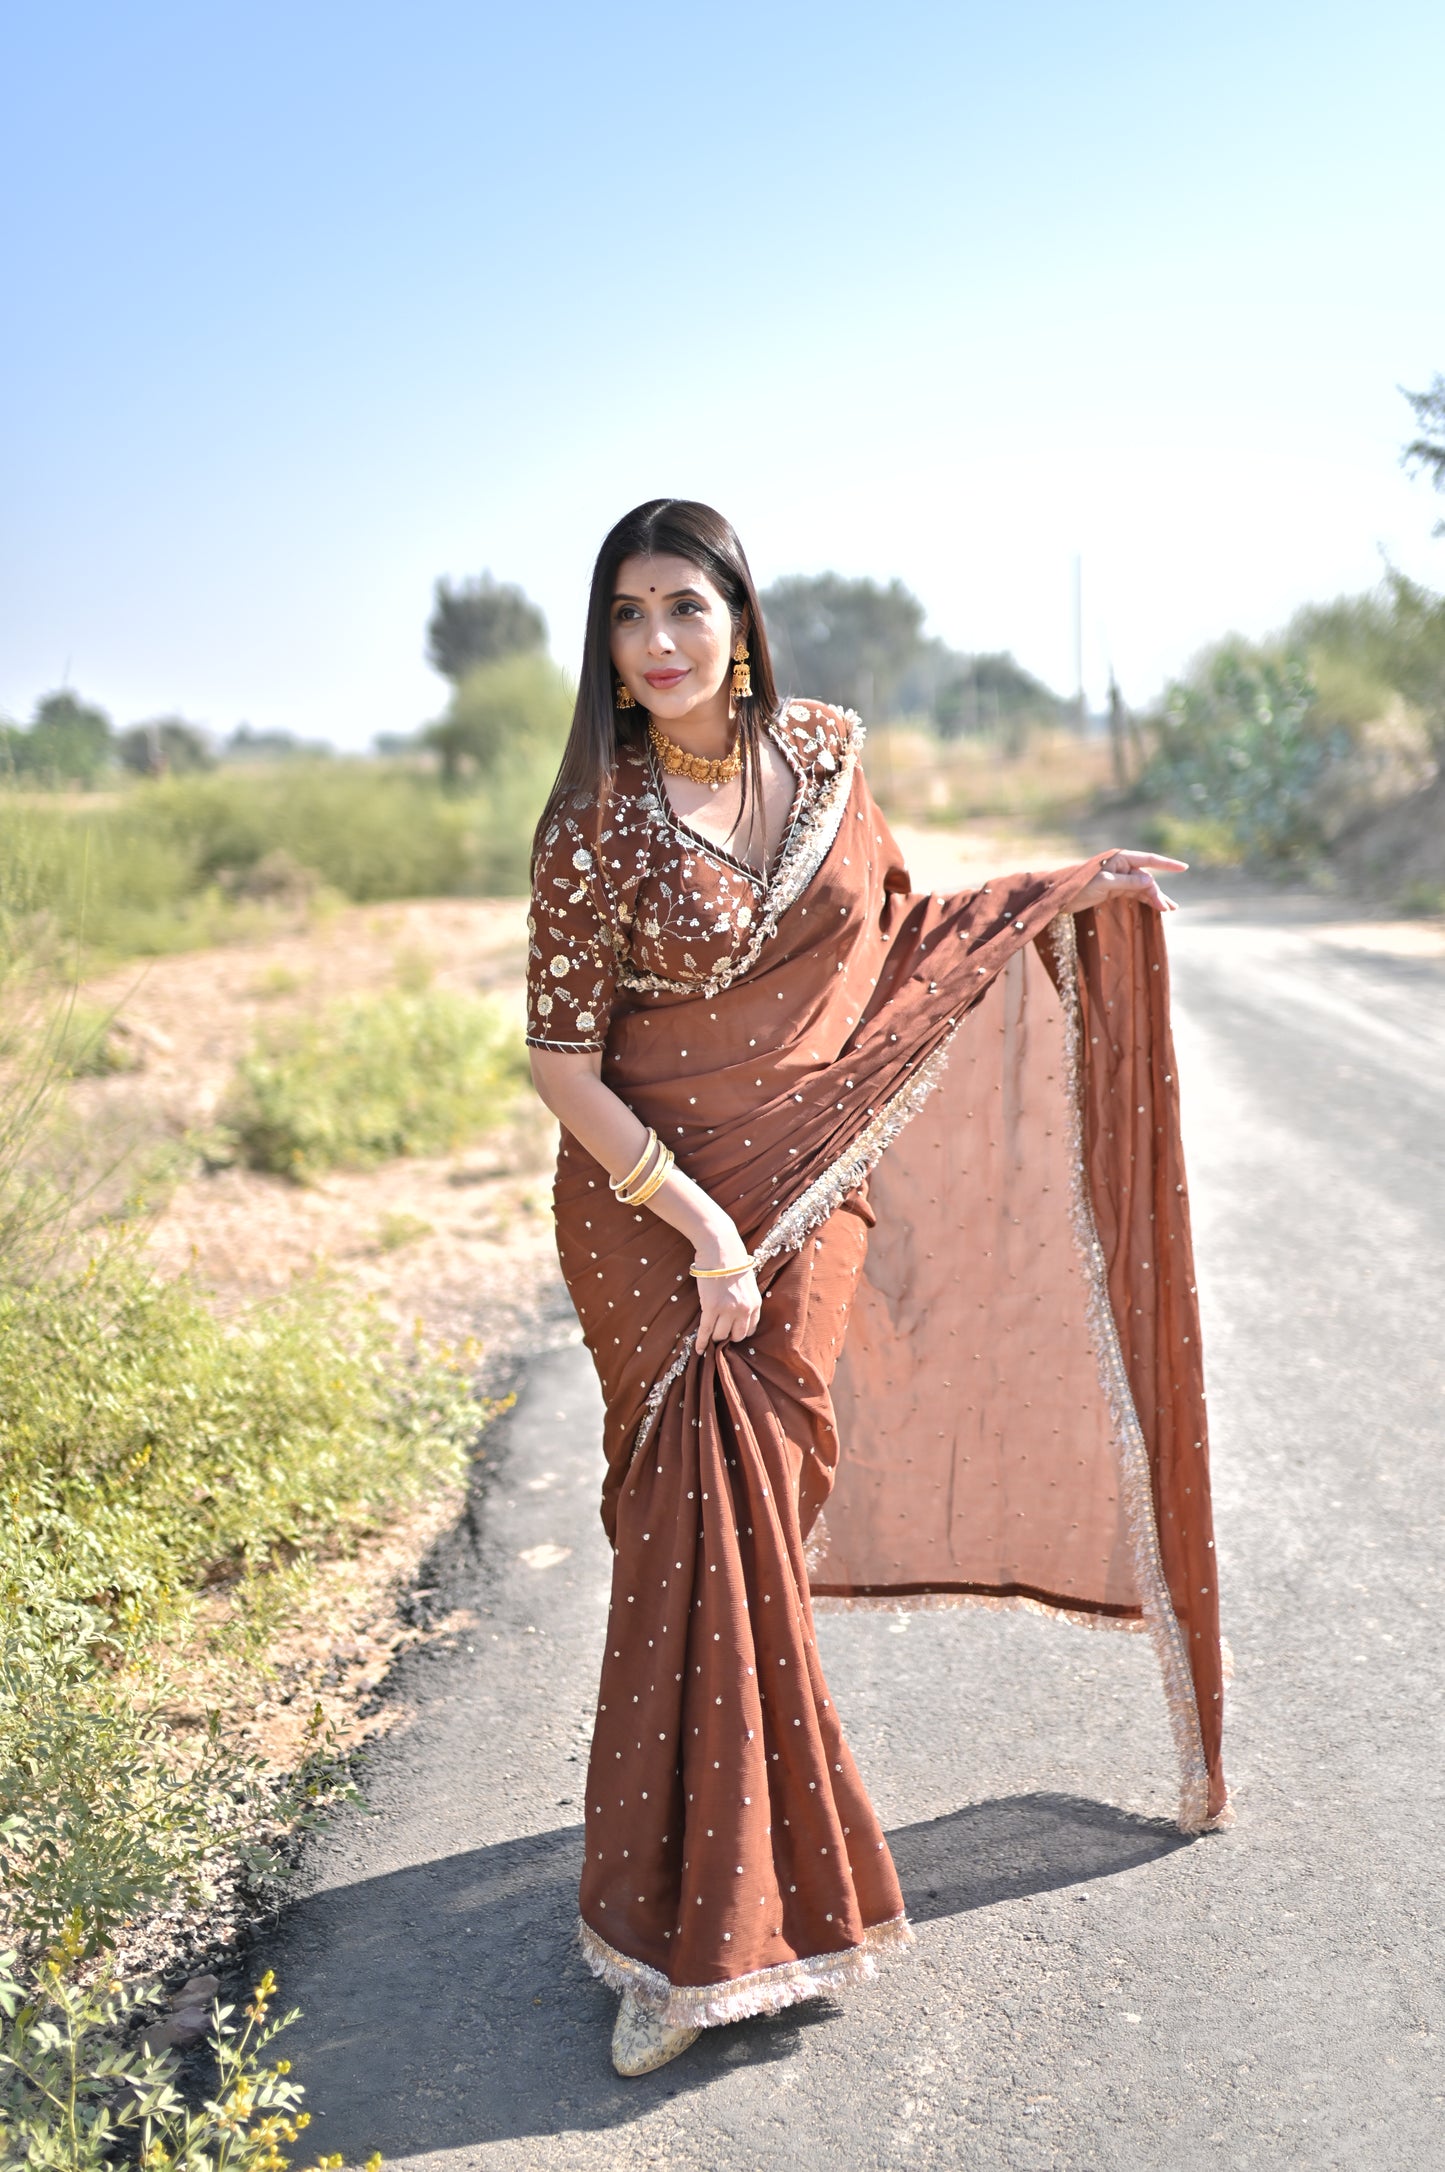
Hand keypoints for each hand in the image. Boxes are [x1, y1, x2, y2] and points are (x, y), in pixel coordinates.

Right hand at [692, 1225, 762, 1354]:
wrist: (720, 1247)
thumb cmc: (732, 1260)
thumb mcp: (747, 1282)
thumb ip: (745, 1298)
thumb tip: (737, 1311)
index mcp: (755, 1303)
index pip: (751, 1329)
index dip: (740, 1333)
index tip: (733, 1333)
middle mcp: (744, 1309)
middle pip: (736, 1336)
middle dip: (728, 1337)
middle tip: (719, 1335)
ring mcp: (728, 1310)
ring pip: (720, 1335)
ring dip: (714, 1337)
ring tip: (708, 1337)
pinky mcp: (711, 1308)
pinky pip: (706, 1331)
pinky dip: (702, 1342)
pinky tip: (699, 1349)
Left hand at [1071, 850, 1186, 914]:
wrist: (1060, 895)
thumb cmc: (1080, 885)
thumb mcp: (1105, 883)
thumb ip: (1128, 882)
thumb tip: (1151, 881)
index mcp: (1120, 858)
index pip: (1149, 860)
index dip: (1167, 864)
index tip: (1184, 868)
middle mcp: (1122, 866)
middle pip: (1146, 879)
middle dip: (1157, 893)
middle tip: (1167, 908)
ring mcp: (1119, 878)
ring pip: (1142, 888)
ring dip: (1154, 898)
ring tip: (1169, 909)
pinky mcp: (1115, 890)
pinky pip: (1134, 894)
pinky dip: (1144, 901)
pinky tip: (1155, 908)